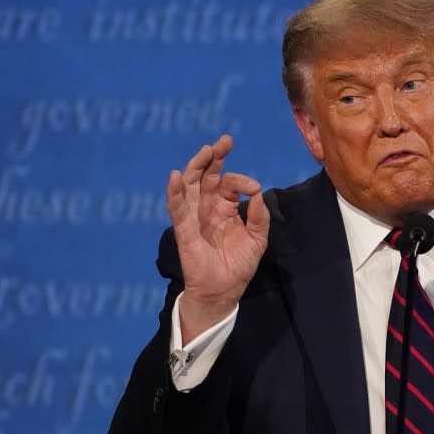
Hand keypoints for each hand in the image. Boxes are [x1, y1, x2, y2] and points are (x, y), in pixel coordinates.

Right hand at [166, 134, 269, 343]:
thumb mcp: (257, 239)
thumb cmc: (238, 264)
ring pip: (190, 187)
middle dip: (213, 158)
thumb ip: (259, 217)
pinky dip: (175, 193)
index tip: (253, 187)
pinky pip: (177, 210)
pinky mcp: (184, 232)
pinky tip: (176, 178)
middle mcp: (206, 208)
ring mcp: (194, 218)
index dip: (240, 180)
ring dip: (196, 168)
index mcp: (224, 208)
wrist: (224, 291)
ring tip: (205, 152)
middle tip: (224, 142)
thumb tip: (257, 194)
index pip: (228, 183)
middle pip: (205, 177)